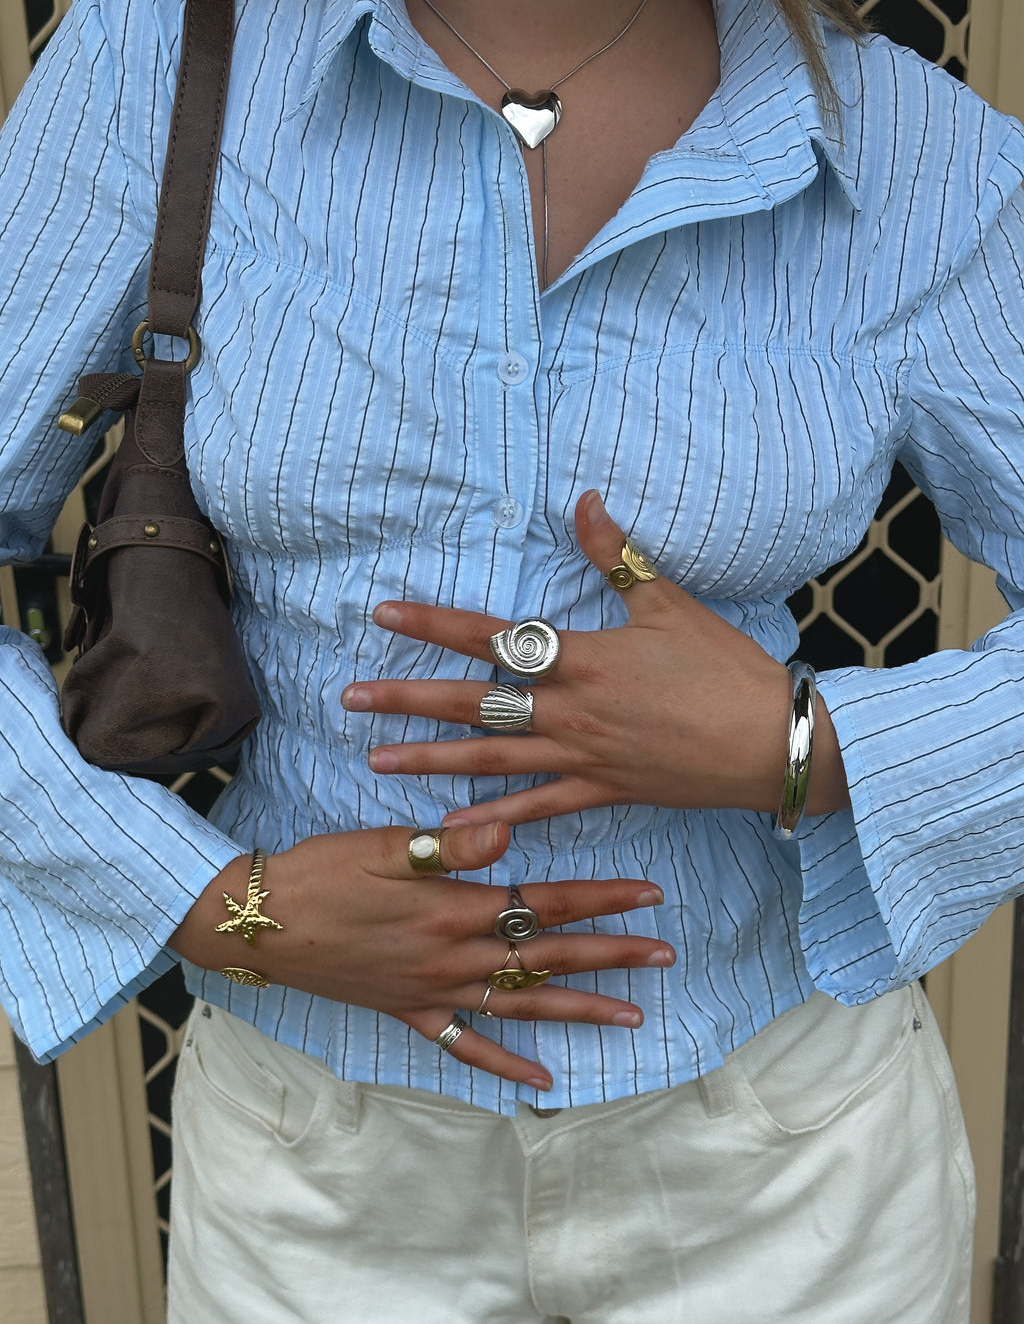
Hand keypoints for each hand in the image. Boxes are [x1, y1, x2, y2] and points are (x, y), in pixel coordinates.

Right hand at [169, 822, 673, 1089]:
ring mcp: (433, 991)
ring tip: (631, 1018)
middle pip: (547, 957)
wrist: (259, 922)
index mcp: (453, 908)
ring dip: (578, 1010)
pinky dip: (504, 1063)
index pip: (544, 902)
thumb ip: (449, 845)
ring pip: (521, 1005)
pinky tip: (540, 1081)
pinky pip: (464, 1045)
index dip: (600, 899)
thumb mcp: (381, 844)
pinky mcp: (408, 1010)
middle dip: (610, 955)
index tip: (649, 896)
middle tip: (663, 955)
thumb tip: (507, 834)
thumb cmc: (320, 872)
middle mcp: (453, 957)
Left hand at [342, 491, 849, 826]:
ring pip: (492, 759)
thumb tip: (583, 499)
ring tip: (376, 761)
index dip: (434, 623)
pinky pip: (538, 809)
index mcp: (583, 658)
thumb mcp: (670, 602)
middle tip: (350, 698)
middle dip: (409, 698)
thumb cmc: (724, 668)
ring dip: (431, 760)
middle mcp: (571, 710)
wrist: (771, 741)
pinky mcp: (604, 792)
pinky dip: (494, 818)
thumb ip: (617, 555)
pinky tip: (451, 824)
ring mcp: (583, 757)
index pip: (492, 636)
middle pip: (475, 702)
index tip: (384, 614)